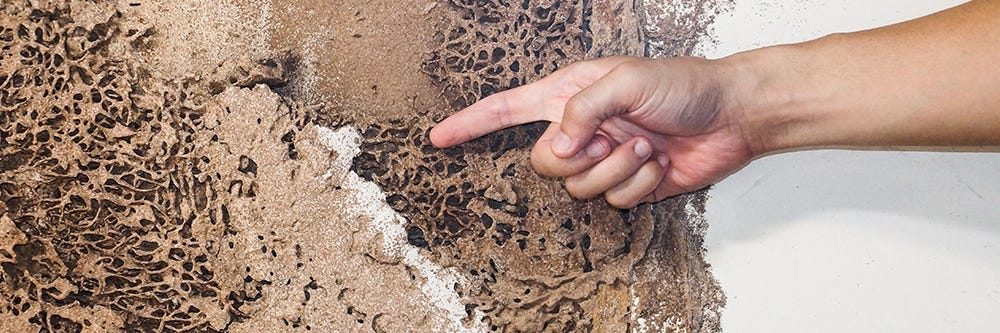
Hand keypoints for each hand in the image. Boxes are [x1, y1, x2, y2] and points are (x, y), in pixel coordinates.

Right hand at [430, 56, 754, 207]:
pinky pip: (612, 200)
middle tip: (610, 139)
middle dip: (576, 157)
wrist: (730, 116)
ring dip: (614, 169)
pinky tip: (657, 164)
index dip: (471, 123)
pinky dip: (637, 184)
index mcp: (569, 94)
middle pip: (542, 162)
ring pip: (577, 187)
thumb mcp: (626, 81)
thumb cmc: (682, 85)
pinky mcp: (626, 186)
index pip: (508, 109)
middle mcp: (580, 129)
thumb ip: (582, 110)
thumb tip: (557, 148)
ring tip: (644, 146)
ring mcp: (602, 159)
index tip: (438, 137)